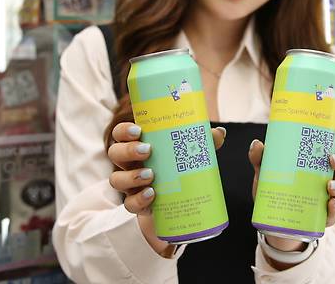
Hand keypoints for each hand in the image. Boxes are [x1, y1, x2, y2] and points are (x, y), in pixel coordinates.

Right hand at [108, 121, 226, 256]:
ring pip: (116, 179)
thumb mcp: (193, 151)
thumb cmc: (182, 165)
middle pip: (115, 153)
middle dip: (128, 150)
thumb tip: (220, 133)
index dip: (124, 130)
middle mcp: (130, 163)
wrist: (182, 200)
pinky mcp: (137, 204)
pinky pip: (129, 204)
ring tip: (150, 175)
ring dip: (131, 176)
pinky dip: (139, 200)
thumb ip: (205, 141)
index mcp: (139, 145)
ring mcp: (130, 185)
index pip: (121, 134)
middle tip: (148, 150)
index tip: (138, 130)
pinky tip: (152, 195)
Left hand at [248, 128, 334, 257]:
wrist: (274, 221)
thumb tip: (257, 144)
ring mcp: (333, 196)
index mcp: (322, 158)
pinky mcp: (328, 215)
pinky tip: (328, 204)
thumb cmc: (278, 188)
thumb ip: (261, 158)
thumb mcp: (267, 171)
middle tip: (331, 159)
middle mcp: (333, 175)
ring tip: (329, 186)